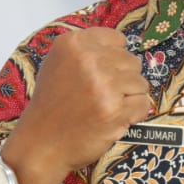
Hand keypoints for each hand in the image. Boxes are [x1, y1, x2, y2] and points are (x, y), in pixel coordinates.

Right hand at [0, 27, 149, 183]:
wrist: (40, 144)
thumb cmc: (50, 106)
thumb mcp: (57, 64)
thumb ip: (86, 51)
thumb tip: (122, 48)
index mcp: (73, 44)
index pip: (117, 39)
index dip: (115, 58)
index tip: (105, 72)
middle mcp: (88, 59)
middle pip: (132, 61)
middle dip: (123, 79)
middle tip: (103, 95)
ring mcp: (103, 84)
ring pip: (141, 82)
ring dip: (129, 97)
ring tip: (106, 107)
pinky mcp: (114, 109)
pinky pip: (142, 104)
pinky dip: (133, 114)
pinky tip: (113, 119)